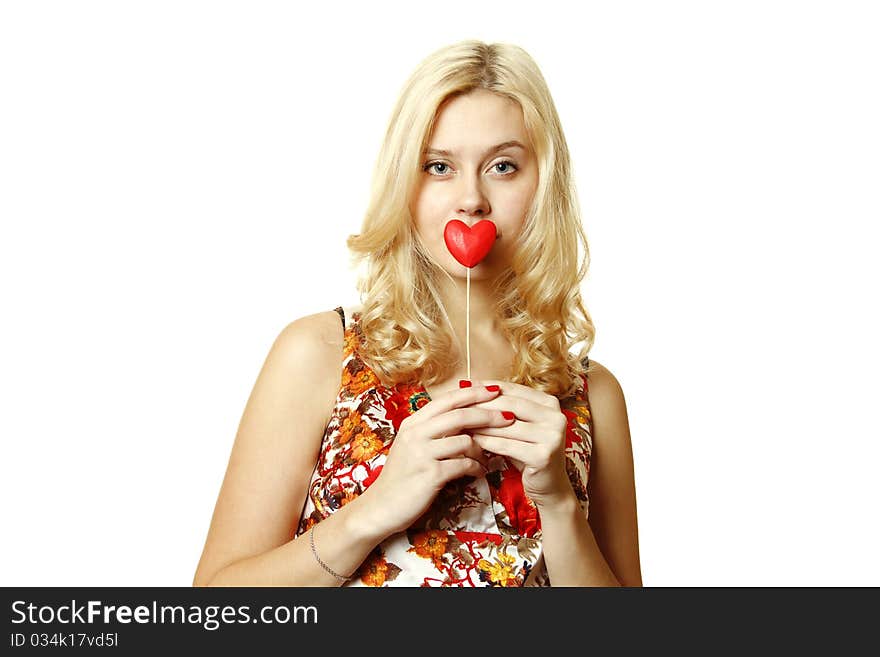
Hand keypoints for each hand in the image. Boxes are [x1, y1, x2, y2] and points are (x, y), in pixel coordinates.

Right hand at [361, 384, 515, 535]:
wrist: (381, 507)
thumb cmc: (401, 476)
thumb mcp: (411, 446)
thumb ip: (433, 430)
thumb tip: (465, 417)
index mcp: (412, 423)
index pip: (448, 400)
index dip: (473, 393)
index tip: (495, 390)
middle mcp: (416, 434)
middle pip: (460, 415)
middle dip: (489, 415)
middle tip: (509, 417)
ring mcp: (422, 454)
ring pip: (465, 440)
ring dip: (483, 449)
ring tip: (487, 457)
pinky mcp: (430, 475)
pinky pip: (463, 465)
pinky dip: (476, 468)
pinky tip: (479, 473)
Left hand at [467, 379, 572, 507]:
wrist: (549, 486)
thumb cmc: (528, 451)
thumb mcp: (517, 425)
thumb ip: (500, 407)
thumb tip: (467, 386)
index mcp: (551, 403)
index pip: (513, 389)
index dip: (487, 386)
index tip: (463, 384)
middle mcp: (556, 416)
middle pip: (511, 405)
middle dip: (482, 404)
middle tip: (457, 404)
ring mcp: (553, 436)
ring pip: (508, 426)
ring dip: (482, 423)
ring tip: (461, 422)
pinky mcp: (544, 456)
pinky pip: (508, 445)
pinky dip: (488, 442)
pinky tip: (473, 440)